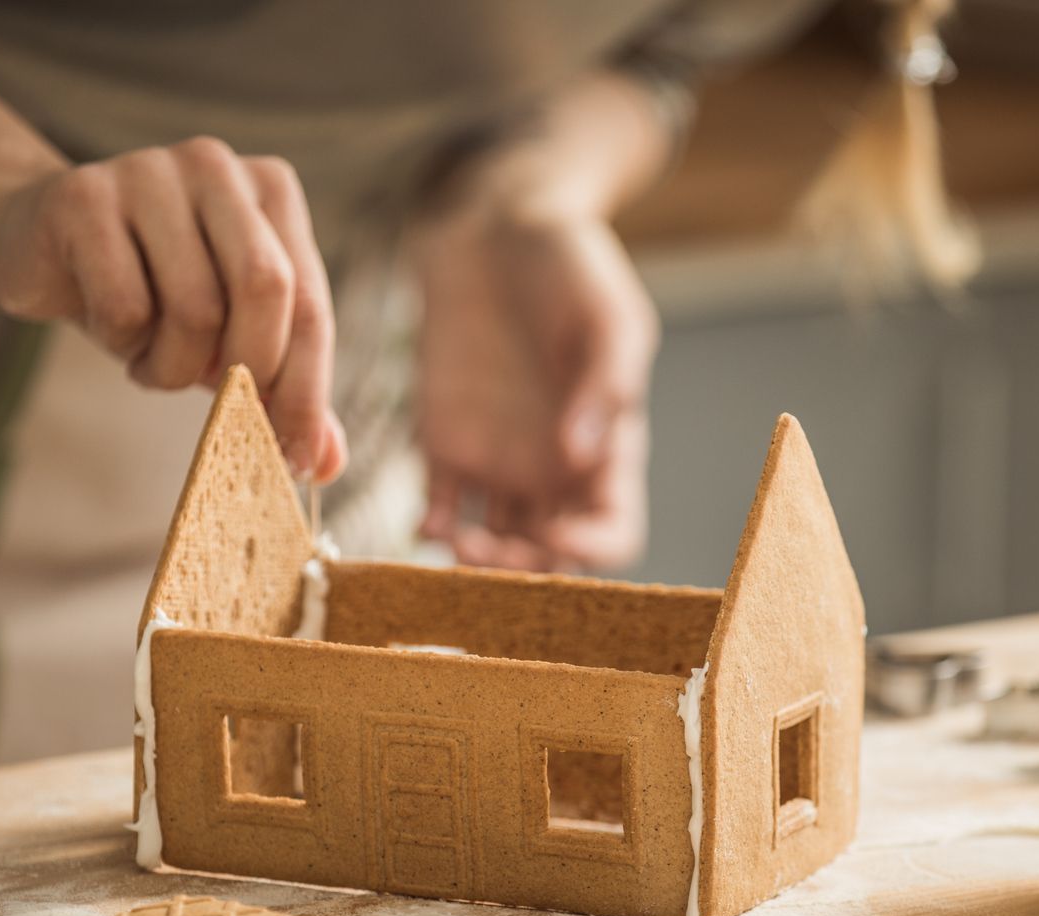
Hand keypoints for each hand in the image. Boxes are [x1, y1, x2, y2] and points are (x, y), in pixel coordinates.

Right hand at [0, 136, 345, 480]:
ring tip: (152, 359)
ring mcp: (148, 171)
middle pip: (266, 289)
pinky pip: (126, 307)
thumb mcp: (226, 336)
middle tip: (220, 407)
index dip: (307, 388)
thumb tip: (325, 462)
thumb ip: (281, 388)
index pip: (311, 302)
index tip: (297, 458)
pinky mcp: (83, 195)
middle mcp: (217, 166)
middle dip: (248, 372)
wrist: (35, 242)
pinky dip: (123, 343)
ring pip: (195, 308)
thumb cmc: (150, 290)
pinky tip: (109, 328)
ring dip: (174, 367)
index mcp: (271, 191)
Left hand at [414, 202, 655, 569]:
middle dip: (522, 567)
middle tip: (489, 551)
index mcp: (609, 448)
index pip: (613, 528)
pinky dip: (432, 527)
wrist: (499, 224)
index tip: (562, 536)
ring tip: (454, 543)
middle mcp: (554, 469)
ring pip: (492, 543)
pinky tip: (426, 523)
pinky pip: (439, 505)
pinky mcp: (445, 441)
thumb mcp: (610, 315)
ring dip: (475, 559)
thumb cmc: (571, 264)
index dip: (592, 547)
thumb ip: (606, 383)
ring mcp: (499, 460)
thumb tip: (582, 456)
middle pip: (546, 553)